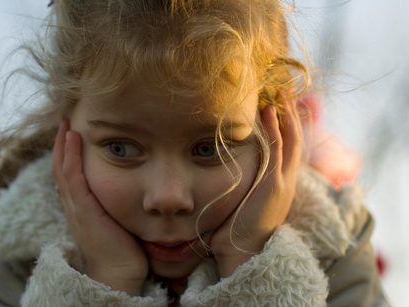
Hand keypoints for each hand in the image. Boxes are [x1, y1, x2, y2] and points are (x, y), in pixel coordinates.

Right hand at [52, 120, 147, 295]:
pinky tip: (73, 138)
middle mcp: (73, 206)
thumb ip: (115, 204)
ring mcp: (76, 208)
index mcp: (80, 208)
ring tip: (66, 124)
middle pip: (60, 169)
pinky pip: (73, 178)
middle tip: (65, 122)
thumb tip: (130, 189)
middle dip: (61, 145)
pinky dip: (70, 157)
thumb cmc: (123, 248)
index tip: (72, 135)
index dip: (68, 155)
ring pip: (62, 170)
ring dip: (63, 145)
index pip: (69, 176)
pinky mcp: (84, 210)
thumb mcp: (116, 220)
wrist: (120, 272)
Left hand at [210, 97, 302, 277]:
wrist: (241, 254)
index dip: (287, 128)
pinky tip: (270, 111)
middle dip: (291, 116)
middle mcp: (286, 182)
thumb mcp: (242, 204)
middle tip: (284, 93)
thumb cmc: (235, 233)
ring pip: (290, 141)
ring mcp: (282, 183)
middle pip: (294, 141)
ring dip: (286, 116)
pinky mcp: (273, 186)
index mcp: (279, 186)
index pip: (288, 150)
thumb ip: (240, 187)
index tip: (280, 108)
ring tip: (280, 93)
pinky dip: (275, 129)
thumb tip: (222, 173)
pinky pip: (277, 150)